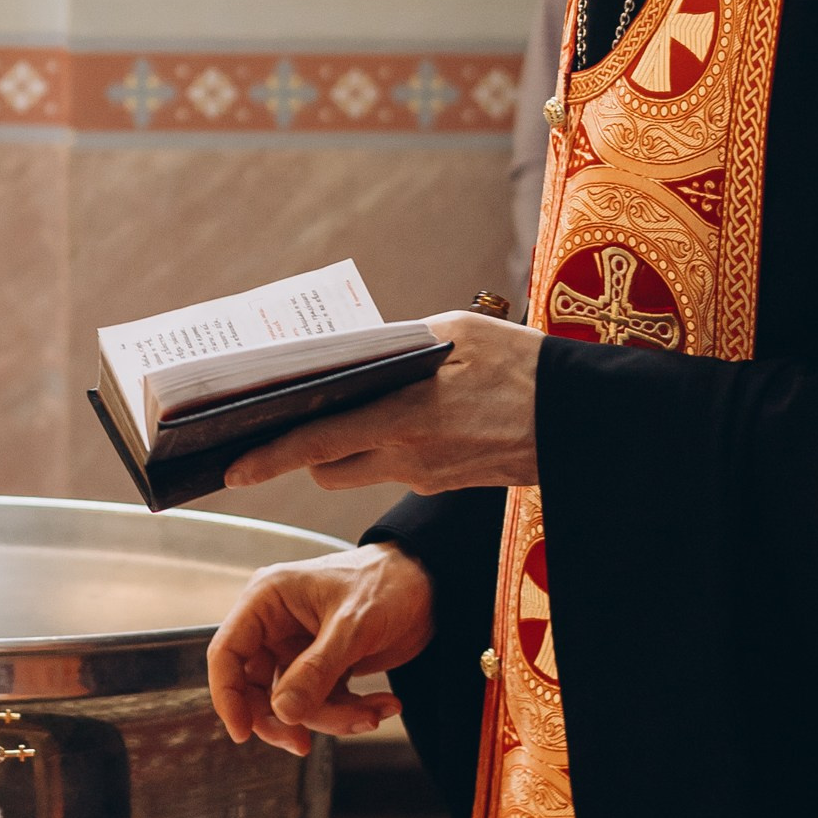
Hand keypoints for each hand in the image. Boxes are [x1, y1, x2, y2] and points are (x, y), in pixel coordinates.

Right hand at [207, 543, 435, 754]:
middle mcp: (276, 625)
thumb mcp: (352, 626)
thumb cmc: (388, 584)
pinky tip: (383, 704)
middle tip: (304, 744)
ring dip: (333, 717)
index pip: (227, 652)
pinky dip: (351, 711)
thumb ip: (316, 671)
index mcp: (268, 600)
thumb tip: (283, 713)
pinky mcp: (324, 665)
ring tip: (374, 712)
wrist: (432, 584)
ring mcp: (299, 647)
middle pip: (256, 688)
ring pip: (294, 703)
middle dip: (285, 718)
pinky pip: (322, 703)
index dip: (227, 695)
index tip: (242, 733)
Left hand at [223, 307, 541, 495]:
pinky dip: (386, 444)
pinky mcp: (448, 483)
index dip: (268, 458)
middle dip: (302, 450)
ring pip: (361, 469)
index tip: (231, 469)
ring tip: (345, 405)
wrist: (585, 421)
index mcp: (404, 420)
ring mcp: (429, 477)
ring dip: (346, 445)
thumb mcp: (457, 333)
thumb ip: (399, 344)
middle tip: (280, 421)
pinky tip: (401, 412)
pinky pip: (398, 467)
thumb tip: (357, 351)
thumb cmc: (523, 364)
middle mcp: (409, 458)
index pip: (317, 444)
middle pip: (328, 468)